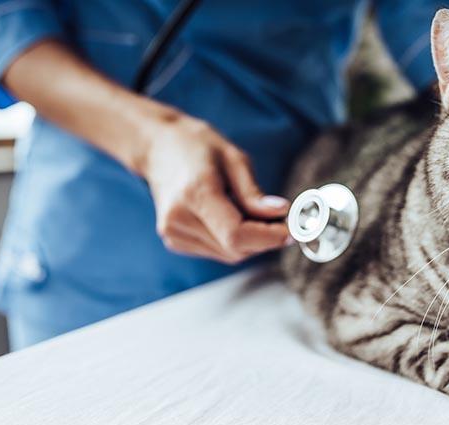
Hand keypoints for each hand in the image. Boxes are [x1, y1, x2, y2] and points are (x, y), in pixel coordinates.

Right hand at [142, 113, 290, 262]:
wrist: (157, 148)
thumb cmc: (196, 146)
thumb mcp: (233, 158)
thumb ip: (254, 193)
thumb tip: (280, 214)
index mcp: (194, 193)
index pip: (236, 235)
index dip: (268, 238)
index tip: (291, 230)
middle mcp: (179, 219)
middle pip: (235, 249)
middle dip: (264, 238)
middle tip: (280, 219)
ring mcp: (173, 233)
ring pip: (228, 255)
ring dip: (250, 241)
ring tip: (253, 213)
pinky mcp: (174, 241)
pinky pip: (217, 251)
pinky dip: (233, 241)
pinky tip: (232, 218)